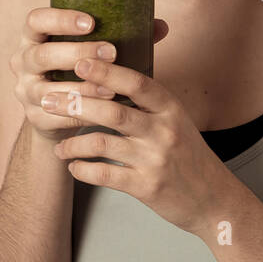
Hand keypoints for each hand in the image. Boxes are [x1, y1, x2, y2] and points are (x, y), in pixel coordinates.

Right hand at [11, 7, 168, 143]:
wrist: (60, 113)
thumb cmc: (81, 71)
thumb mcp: (93, 50)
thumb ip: (123, 36)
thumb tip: (161, 25)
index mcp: (34, 37)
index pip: (36, 20)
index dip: (60, 20)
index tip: (91, 22)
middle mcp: (21, 61)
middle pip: (42, 55)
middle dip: (78, 53)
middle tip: (111, 52)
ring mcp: (25, 91)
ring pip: (47, 89)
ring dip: (82, 88)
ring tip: (112, 88)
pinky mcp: (34, 116)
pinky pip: (56, 115)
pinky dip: (80, 112)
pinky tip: (103, 109)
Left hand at [45, 52, 239, 237]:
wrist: (214, 199)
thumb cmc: (188, 155)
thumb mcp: (176, 121)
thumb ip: (147, 102)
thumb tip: (108, 77)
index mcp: (170, 109)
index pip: (137, 82)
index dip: (107, 71)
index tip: (80, 62)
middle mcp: (164, 131)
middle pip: (113, 111)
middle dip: (76, 104)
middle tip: (48, 100)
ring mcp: (154, 159)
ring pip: (102, 143)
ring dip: (72, 143)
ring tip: (59, 146)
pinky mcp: (146, 186)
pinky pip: (105, 174)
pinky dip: (83, 169)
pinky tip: (74, 167)